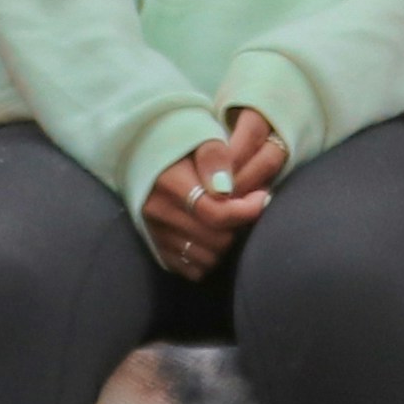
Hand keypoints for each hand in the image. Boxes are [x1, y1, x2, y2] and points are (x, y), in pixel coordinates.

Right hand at [140, 115, 286, 277]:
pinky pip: (194, 269)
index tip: (262, 197)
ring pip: (209, 258)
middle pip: (217, 239)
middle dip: (239, 226)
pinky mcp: (155, 248)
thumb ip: (214, 156)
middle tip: (245, 206)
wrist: (141, 153)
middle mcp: (158, 212)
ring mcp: (154, 233)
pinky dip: (209, 257)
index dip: (247, 210)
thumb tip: (225, 188)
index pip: (216, 213)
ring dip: (225, 243)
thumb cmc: (181, 142)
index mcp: (169, 182)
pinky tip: (211, 235)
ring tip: (228, 220)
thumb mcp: (199, 134)